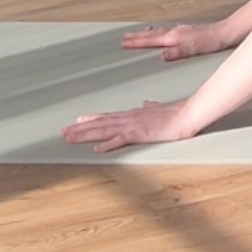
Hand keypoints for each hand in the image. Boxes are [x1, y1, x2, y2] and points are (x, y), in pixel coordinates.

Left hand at [63, 98, 195, 152]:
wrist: (188, 114)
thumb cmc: (176, 113)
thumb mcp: (160, 109)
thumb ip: (152, 107)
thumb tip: (147, 104)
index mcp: (133, 115)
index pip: (107, 117)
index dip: (91, 120)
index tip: (76, 122)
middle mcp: (129, 118)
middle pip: (100, 124)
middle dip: (81, 129)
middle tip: (63, 132)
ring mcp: (133, 125)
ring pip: (104, 130)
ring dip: (86, 134)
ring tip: (70, 138)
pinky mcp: (140, 133)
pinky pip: (121, 140)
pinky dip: (108, 144)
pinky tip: (98, 148)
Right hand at [121, 22, 229, 60]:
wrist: (227, 33)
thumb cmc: (213, 41)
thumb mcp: (195, 49)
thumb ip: (178, 52)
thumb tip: (163, 56)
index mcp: (175, 37)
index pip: (151, 40)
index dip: (137, 42)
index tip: (123, 43)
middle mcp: (176, 32)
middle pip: (152, 34)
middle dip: (137, 36)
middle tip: (124, 38)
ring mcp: (181, 31)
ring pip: (158, 31)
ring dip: (146, 33)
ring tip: (137, 34)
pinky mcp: (187, 33)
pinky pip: (167, 31)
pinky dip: (159, 33)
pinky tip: (162, 35)